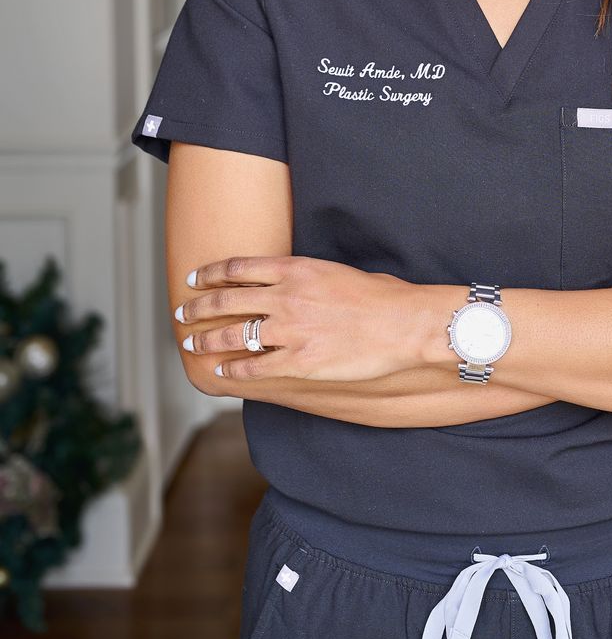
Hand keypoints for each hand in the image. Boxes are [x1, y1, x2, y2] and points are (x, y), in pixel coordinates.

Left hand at [174, 255, 422, 385]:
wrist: (402, 324)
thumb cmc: (380, 297)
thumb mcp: (336, 272)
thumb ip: (306, 276)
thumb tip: (290, 282)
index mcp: (296, 269)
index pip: (239, 267)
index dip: (211, 273)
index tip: (195, 278)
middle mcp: (285, 296)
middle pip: (226, 299)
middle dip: (198, 307)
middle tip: (182, 312)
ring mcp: (289, 330)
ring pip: (232, 334)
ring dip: (207, 340)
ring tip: (192, 345)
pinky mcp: (298, 361)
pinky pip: (254, 367)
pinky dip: (234, 369)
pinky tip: (224, 371)